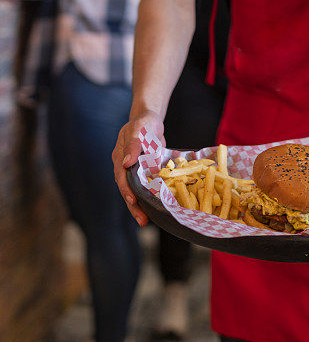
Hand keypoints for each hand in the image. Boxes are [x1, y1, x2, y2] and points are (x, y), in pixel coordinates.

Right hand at [112, 110, 165, 225]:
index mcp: (119, 157)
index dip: (127, 190)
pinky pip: (145, 188)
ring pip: (135, 191)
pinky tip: (156, 208)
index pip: (121, 177)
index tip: (133, 201)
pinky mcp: (144, 173)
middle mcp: (124, 167)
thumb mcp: (138, 130)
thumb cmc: (143, 123)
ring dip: (140, 206)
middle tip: (142, 220)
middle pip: (127, 189)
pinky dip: (148, 198)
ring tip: (146, 221)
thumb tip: (126, 163)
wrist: (150, 120)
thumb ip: (132, 146)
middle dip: (133, 206)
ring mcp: (133, 171)